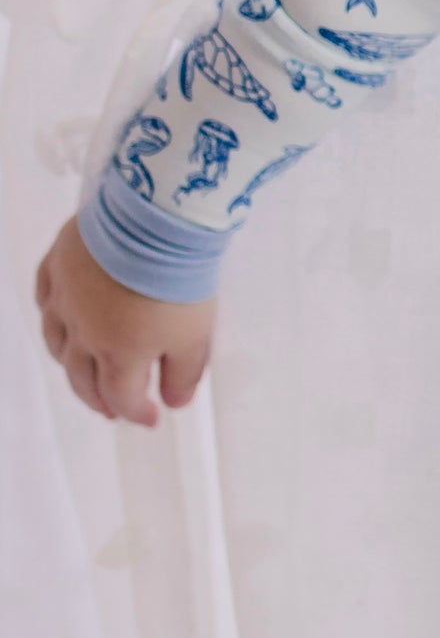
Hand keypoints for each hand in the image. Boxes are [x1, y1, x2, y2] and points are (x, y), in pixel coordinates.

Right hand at [34, 216, 214, 426]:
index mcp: (117, 354)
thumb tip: (173, 402)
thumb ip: (183, 374)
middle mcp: (82, 332)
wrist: (155, 219)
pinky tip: (60, 318)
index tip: (151, 418)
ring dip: (70, 363)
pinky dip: (53, 315)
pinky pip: (46, 297)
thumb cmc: (178, 278)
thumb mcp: (195, 335)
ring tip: (82, 372)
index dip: (136, 413)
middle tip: (111, 409)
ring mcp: (65, 297)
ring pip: (56, 341)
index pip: (121, 397)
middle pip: (82, 378)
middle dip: (98, 399)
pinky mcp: (59, 264)